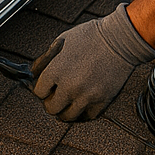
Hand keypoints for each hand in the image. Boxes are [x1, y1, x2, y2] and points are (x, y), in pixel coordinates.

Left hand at [31, 4, 154, 120]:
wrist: (119, 39)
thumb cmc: (89, 36)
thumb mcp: (60, 42)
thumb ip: (46, 62)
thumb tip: (35, 76)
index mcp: (55, 71)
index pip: (38, 92)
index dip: (41, 88)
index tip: (45, 86)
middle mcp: (69, 86)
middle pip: (51, 108)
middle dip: (51, 102)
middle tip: (55, 96)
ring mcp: (86, 96)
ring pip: (68, 117)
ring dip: (65, 110)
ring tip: (68, 101)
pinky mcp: (102, 101)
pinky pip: (87, 117)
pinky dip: (83, 112)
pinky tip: (82, 102)